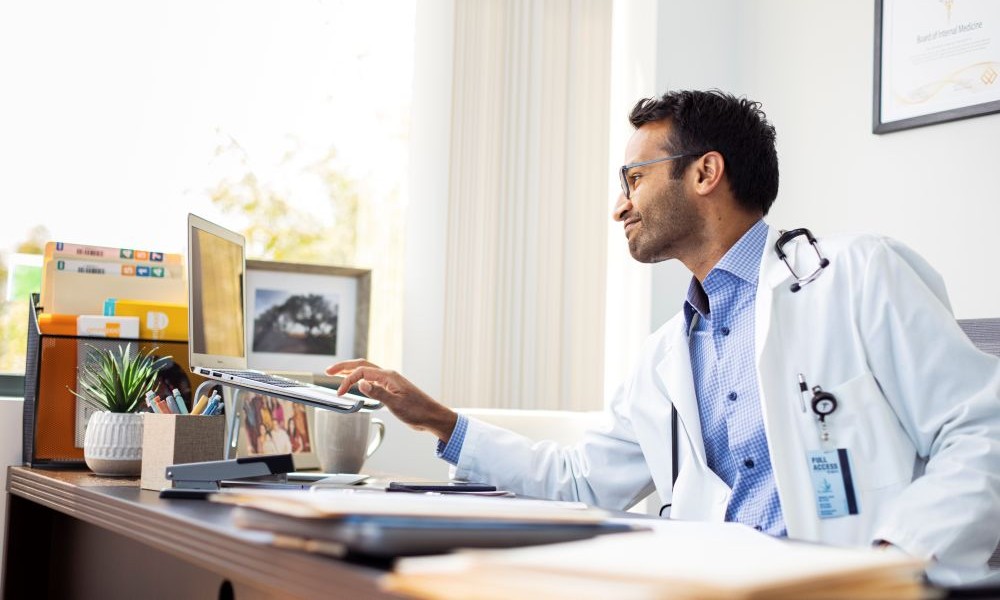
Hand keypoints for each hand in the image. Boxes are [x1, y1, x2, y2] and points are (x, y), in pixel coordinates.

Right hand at [326, 359, 457, 441]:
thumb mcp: (396, 404)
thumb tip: (361, 383)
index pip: (362, 373)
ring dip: (351, 371)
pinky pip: (372, 379)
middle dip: (344, 367)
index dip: (348, 381)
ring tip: (336, 373)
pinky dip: (360, 379)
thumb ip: (378, 393)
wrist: (432, 416)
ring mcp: (390, 382)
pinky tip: (356, 383)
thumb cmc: (418, 411)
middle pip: (362, 365)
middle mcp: (388, 376)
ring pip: (366, 371)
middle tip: (328, 370)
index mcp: (389, 376)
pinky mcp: (391, 389)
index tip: (339, 393)